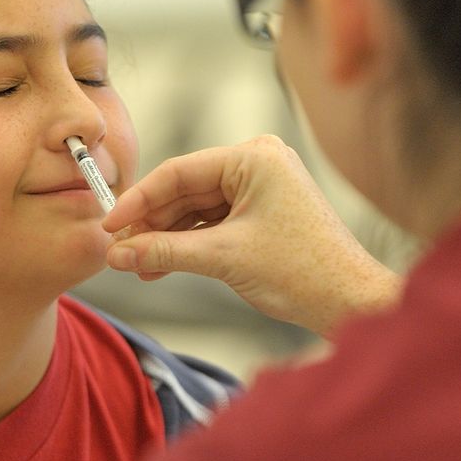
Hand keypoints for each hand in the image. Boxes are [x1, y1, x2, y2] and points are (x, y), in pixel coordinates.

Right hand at [103, 135, 400, 334]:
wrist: (351, 302)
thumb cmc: (304, 272)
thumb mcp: (223, 259)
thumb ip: (164, 252)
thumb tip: (117, 255)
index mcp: (255, 157)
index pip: (178, 172)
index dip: (138, 200)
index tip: (109, 224)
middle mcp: (259, 163)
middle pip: (185, 189)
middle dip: (151, 223)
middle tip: (119, 251)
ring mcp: (262, 187)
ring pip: (196, 208)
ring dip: (167, 237)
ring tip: (137, 265)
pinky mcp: (263, 212)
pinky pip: (213, 221)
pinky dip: (188, 243)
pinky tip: (162, 265)